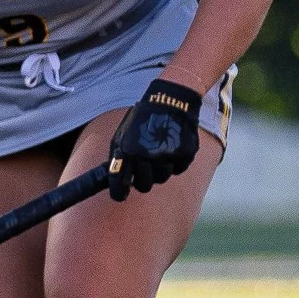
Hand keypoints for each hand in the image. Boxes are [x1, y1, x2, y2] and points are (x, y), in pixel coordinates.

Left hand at [108, 78, 200, 201]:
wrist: (170, 101)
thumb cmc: (142, 120)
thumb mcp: (122, 134)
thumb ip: (118, 156)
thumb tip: (113, 178)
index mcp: (128, 150)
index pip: (119, 181)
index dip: (118, 192)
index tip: (119, 196)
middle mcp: (147, 155)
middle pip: (144, 186)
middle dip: (142, 182)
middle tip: (143, 173)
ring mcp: (168, 155)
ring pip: (162, 179)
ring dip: (159, 171)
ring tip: (158, 154)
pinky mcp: (185, 153)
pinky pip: (178, 169)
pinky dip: (174, 163)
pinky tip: (171, 148)